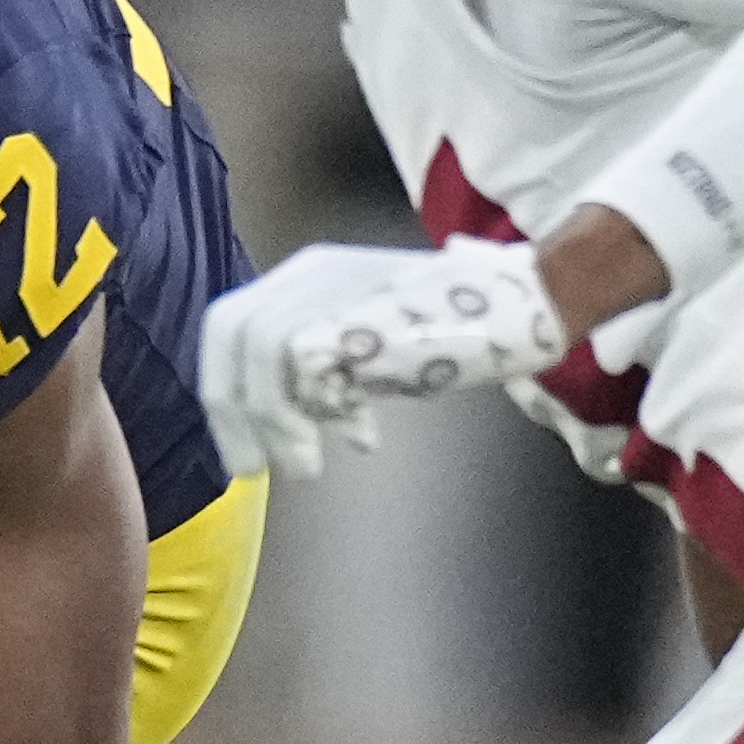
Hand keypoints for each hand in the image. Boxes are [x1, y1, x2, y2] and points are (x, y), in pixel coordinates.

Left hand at [194, 237, 567, 480]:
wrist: (517, 303)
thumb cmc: (458, 328)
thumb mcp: (380, 348)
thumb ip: (341, 374)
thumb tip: (327, 427)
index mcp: (309, 276)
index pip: (232, 324)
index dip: (226, 388)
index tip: (244, 450)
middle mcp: (311, 273)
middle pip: (229, 330)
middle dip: (230, 410)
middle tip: (248, 470)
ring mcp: (334, 288)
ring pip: (257, 350)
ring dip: (271, 421)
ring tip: (304, 468)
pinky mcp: (359, 315)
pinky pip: (299, 364)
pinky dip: (308, 412)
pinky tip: (353, 439)